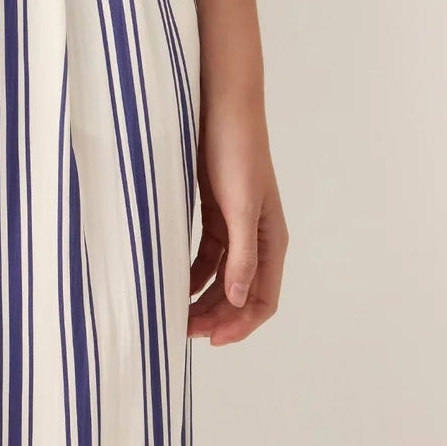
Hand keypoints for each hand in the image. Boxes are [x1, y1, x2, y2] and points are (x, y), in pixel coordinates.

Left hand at [187, 93, 287, 344]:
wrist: (221, 105)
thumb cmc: (236, 152)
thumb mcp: (239, 206)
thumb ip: (242, 254)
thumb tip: (240, 301)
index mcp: (271, 240)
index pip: (262, 299)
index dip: (240, 324)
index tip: (211, 340)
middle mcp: (256, 238)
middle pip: (241, 293)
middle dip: (217, 316)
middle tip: (184, 329)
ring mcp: (235, 225)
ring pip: (222, 277)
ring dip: (204, 298)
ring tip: (176, 312)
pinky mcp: (215, 211)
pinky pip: (208, 255)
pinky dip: (194, 272)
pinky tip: (175, 280)